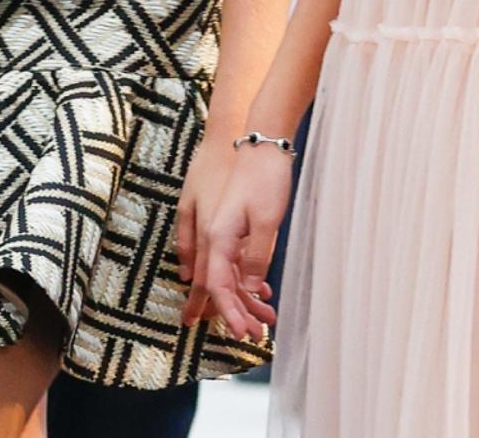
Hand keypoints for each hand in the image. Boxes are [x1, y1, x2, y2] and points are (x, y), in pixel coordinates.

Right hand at [203, 145, 293, 339]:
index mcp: (217, 235)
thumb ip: (256, 257)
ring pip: (224, 272)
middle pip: (216, 282)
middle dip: (233, 312)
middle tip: (251, 335)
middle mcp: (212, 233)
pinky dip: (243, 278)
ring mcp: (218, 226)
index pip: (217, 284)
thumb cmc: (264, 178)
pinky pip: (230, 259)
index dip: (229, 312)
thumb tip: (248, 290)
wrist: (261, 144)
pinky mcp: (228, 222)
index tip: (244, 334)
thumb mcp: (266, 221)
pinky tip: (259, 290)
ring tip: (265, 317)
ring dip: (242, 297)